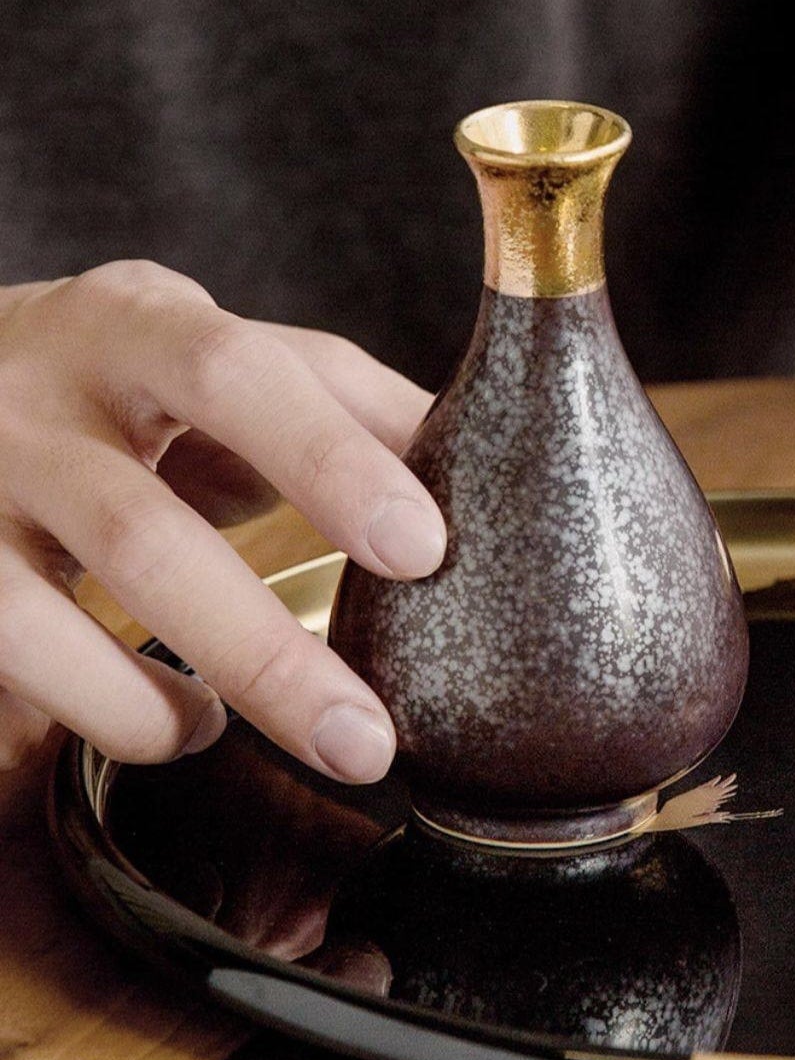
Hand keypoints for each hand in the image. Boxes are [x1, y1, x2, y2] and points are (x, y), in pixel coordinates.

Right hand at [0, 262, 442, 779]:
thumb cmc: (136, 379)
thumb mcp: (231, 358)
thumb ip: (344, 401)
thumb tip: (482, 460)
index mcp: (139, 321)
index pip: (239, 375)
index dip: (330, 460)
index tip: (423, 549)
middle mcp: (36, 398)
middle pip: (142, 531)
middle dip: (262, 648)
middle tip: (367, 738)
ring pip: (53, 619)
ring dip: (172, 705)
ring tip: (286, 736)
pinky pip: (10, 658)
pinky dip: (108, 709)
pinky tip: (182, 726)